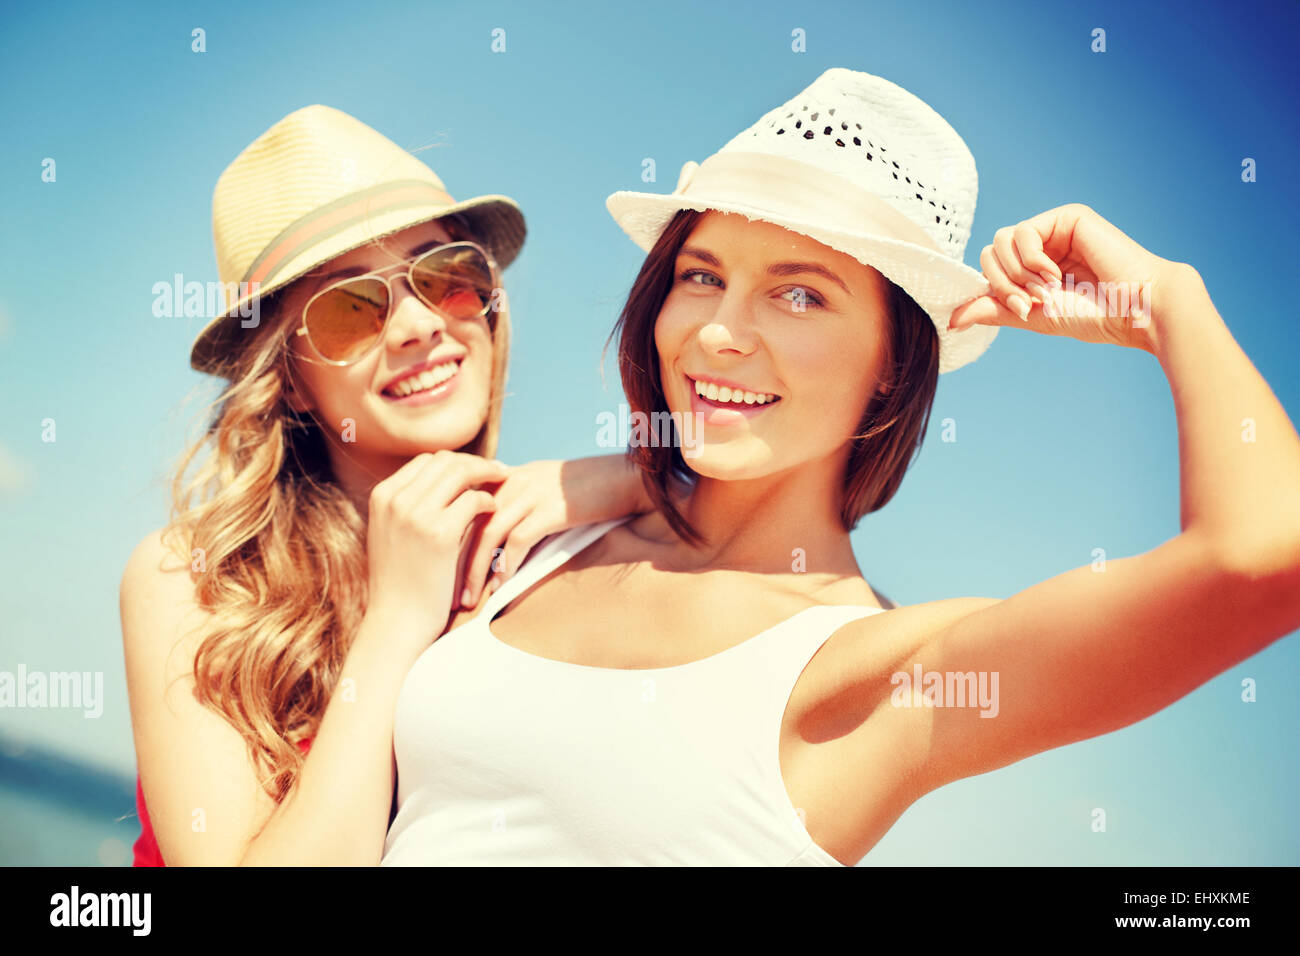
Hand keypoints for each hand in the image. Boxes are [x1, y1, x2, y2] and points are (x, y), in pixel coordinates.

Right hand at [365, 451, 506, 646]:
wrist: (396, 621)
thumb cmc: (400, 582)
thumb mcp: (393, 535)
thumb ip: (409, 507)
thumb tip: (442, 485)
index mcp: (382, 496)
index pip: (426, 460)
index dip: (455, 462)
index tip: (476, 469)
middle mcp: (395, 499)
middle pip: (444, 461)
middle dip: (475, 462)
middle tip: (500, 470)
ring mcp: (415, 515)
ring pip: (460, 473)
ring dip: (487, 474)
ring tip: (505, 482)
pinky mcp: (439, 533)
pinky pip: (473, 500)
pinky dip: (488, 500)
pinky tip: (496, 510)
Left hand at [458, 455, 649, 609]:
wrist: (626, 476)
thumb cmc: (588, 491)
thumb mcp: (545, 491)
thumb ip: (519, 509)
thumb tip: (499, 546)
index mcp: (506, 477)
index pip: (464, 509)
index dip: (450, 541)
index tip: (442, 572)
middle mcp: (512, 481)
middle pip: (469, 524)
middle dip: (455, 562)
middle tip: (449, 593)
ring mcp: (531, 493)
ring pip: (488, 534)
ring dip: (476, 571)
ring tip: (470, 598)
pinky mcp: (550, 508)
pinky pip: (518, 540)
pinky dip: (506, 565)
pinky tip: (501, 586)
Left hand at [948, 203, 1193, 352]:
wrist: (1134, 309)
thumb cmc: (1093, 316)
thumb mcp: (1033, 316)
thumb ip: (994, 310)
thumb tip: (951, 319)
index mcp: (1033, 268)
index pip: (990, 269)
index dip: (996, 291)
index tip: (1023, 310)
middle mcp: (1042, 246)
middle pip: (989, 254)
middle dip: (1005, 284)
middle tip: (1033, 303)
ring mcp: (1054, 229)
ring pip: (999, 242)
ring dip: (1018, 274)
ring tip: (1048, 290)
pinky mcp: (1067, 217)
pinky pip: (1022, 232)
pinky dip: (1033, 259)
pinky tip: (1058, 273)